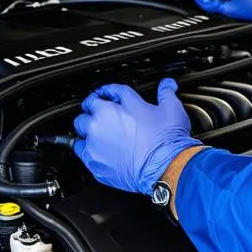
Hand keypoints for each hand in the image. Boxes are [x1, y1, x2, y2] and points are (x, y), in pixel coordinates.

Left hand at [73, 79, 199, 194]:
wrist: (165, 166)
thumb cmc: (166, 140)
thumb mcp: (171, 109)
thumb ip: (165, 93)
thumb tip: (167, 85)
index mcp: (116, 106)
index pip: (104, 92)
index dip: (106, 93)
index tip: (107, 97)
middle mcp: (100, 122)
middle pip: (86, 110)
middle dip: (93, 112)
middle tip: (103, 117)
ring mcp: (95, 142)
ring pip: (80, 130)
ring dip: (87, 130)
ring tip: (98, 134)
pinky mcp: (94, 162)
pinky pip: (80, 151)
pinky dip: (86, 149)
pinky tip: (96, 150)